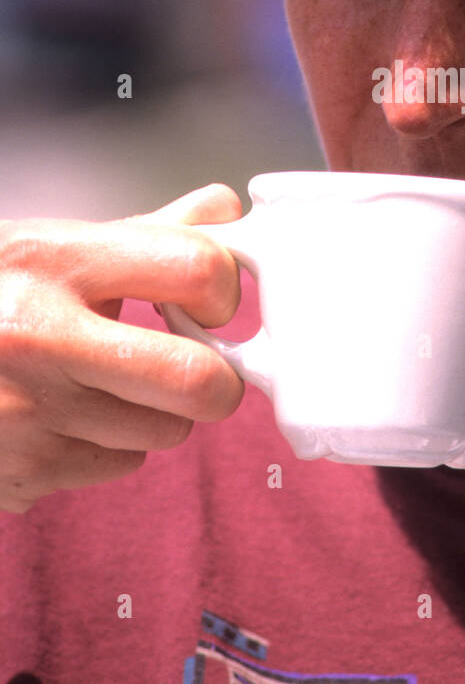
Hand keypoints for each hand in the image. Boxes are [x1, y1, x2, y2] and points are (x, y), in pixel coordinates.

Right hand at [0, 184, 244, 512]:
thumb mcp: (48, 245)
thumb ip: (143, 233)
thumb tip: (224, 209)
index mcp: (54, 261)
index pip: (197, 269)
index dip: (224, 288)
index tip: (210, 299)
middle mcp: (40, 337)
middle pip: (203, 384)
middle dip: (215, 378)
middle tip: (193, 362)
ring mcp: (28, 415)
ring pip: (166, 433)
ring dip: (153, 411)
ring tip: (105, 379)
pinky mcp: (20, 473)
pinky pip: (117, 465)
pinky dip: (107, 445)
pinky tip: (66, 413)